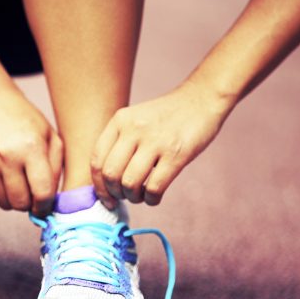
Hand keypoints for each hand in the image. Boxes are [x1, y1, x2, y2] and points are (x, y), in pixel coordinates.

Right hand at [0, 88, 62, 215]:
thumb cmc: (27, 123)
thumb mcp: (52, 138)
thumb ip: (56, 172)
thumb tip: (50, 204)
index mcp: (30, 148)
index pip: (42, 193)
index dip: (46, 206)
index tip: (45, 205)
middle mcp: (5, 156)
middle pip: (20, 203)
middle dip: (28, 202)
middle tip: (30, 190)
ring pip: (3, 203)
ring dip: (12, 197)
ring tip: (15, 178)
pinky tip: (0, 171)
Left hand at [91, 83, 232, 206]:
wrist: (202, 98)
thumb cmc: (166, 117)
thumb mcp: (135, 119)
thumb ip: (118, 143)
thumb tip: (105, 183)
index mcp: (120, 121)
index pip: (97, 160)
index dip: (99, 186)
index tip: (106, 198)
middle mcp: (134, 129)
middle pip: (111, 174)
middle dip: (115, 193)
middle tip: (125, 196)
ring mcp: (155, 141)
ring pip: (130, 184)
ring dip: (133, 198)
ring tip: (140, 195)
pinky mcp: (176, 154)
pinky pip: (154, 188)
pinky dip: (151, 199)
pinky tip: (154, 196)